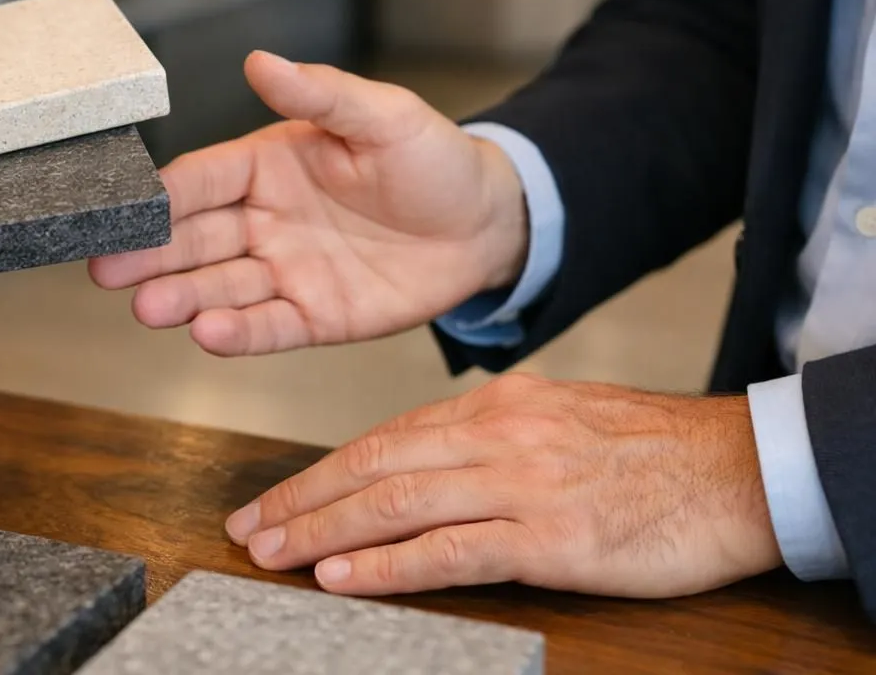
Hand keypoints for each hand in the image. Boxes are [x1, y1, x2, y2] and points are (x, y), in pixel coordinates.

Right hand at [89, 52, 529, 355]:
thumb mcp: (383, 115)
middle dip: (149, 254)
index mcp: (269, 165)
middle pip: (194, 239)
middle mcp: (266, 220)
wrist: (487, 225)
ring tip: (147, 307)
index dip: (161, 194)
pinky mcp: (316, 317)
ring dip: (181, 297)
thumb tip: (261, 61)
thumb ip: (320, 92)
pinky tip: (207, 333)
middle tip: (105, 269)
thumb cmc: (433, 160)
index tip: (120, 207)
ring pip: (220, 286)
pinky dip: (238, 332)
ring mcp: (287, 271)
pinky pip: (269, 326)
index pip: (202, 179)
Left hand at [226, 374, 780, 598]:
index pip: (387, 439)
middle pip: (374, 466)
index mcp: (497, 406)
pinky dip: (388, 565)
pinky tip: (341, 578)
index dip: (323, 470)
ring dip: (324, 530)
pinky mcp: (550, 536)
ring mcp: (521, 483)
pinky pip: (450, 550)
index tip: (277, 497)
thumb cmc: (653, 450)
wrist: (736, 470)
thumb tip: (427, 461)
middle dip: (302, 498)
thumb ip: (492, 436)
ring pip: (397, 503)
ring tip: (272, 553)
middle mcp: (497, 435)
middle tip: (247, 527)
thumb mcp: (561, 418)